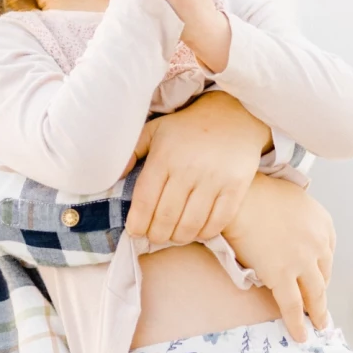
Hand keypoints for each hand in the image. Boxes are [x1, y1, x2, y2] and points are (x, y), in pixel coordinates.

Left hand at [126, 91, 271, 244]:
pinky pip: (218, 221)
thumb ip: (132, 152)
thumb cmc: (187, 128)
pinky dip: (205, 233)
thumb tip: (116, 178)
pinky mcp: (236, 186)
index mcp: (164, 156)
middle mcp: (188, 168)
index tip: (135, 232)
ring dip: (180, 237)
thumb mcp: (155, 130)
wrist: (232, 114)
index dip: (138, 223)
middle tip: (156, 237)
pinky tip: (198, 231)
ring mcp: (214, 178)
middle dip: (157, 235)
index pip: (145, 200)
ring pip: (191, 224)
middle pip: (166, 217)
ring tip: (175, 236)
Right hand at [221, 177, 333, 342]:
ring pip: (315, 294)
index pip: (327, 252)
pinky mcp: (283, 275)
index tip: (316, 278)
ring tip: (318, 325)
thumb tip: (289, 227)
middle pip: (324, 275)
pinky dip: (298, 323)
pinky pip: (293, 305)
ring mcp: (303, 261)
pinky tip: (301, 335)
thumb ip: (297, 216)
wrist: (238, 197)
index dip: (320, 268)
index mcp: (323, 222)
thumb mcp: (290, 197)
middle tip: (319, 307)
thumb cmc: (254, 192)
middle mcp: (319, 242)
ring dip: (317, 312)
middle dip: (321, 292)